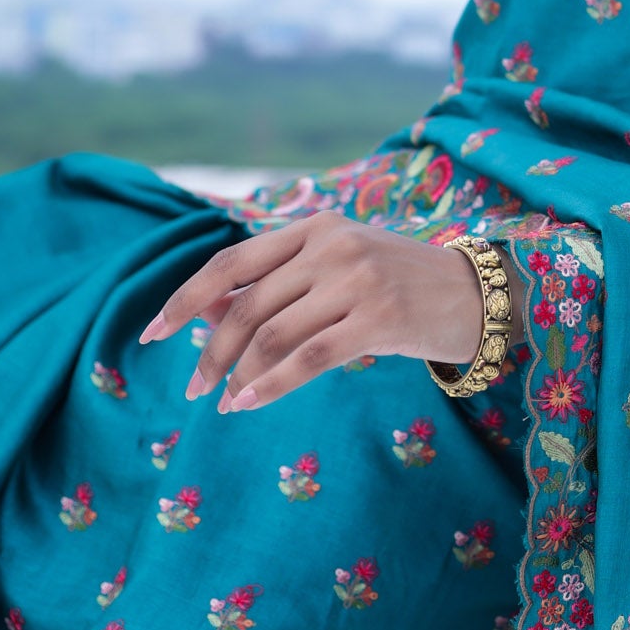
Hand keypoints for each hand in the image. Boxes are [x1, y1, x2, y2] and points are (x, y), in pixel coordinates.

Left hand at [138, 213, 518, 413]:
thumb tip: (202, 313)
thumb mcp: (335, 270)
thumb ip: (275, 284)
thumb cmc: (397, 285)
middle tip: (195, 389)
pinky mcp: (378, 318)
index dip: (186, 299)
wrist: (475, 294)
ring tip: (225, 401)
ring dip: (238, 375)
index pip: (231, 262)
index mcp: (316, 226)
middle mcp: (333, 246)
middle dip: (211, 352)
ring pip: (272, 335)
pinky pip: (307, 360)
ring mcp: (357, 280)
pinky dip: (270, 386)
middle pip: (247, 306)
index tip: (153, 334)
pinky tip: (249, 404)